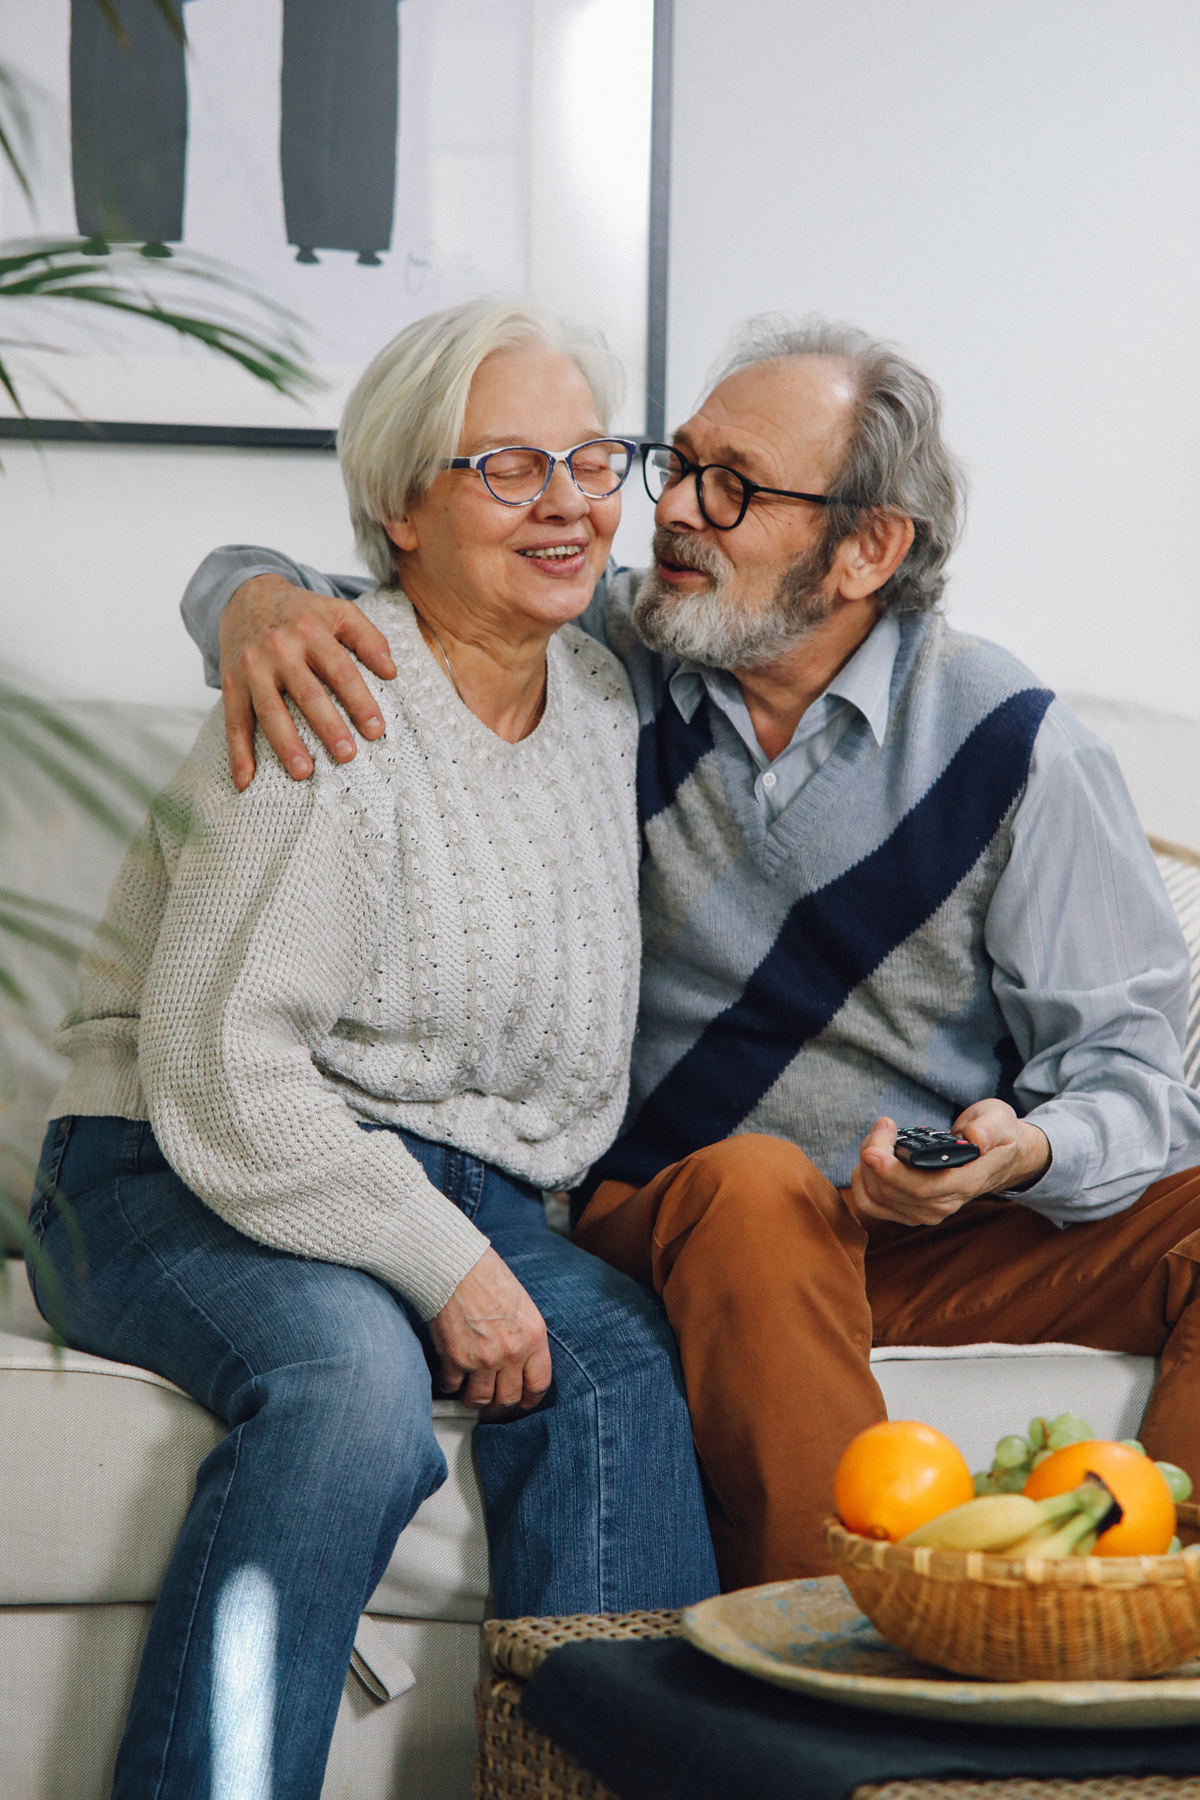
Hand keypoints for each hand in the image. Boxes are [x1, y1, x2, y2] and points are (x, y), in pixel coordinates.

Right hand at [219, 575, 396, 789]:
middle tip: (346, 755)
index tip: (376, 729)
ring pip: (269, 710)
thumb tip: (391, 672)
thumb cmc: (301, 612)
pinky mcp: (231, 683)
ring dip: (285, 743)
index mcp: (311, 632)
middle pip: (306, 693)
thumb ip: (369, 638)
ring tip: (303, 772)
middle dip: (327, 726)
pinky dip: (238, 753)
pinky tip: (246, 780)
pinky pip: (234, 721)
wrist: (246, 596)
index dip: (359, 701)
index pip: (340, 670)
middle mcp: (279, 649)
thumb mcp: (338, 612)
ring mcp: (252, 668)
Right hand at [427, 1248, 551, 1419]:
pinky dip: (449, 1385)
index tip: (521, 1404)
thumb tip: (519, 1363)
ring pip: (480, 1400)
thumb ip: (525, 1337)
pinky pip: (452, 1386)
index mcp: (533, 1337)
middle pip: (509, 1399)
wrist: (455, 1265)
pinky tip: (450, 1377)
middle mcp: (512, 1353)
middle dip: (501, 1409)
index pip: (539, 1385)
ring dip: (474, 1401)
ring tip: (469, 1395)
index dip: (530, 1401)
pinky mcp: (455, 1359)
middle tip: (493, 1409)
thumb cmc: (487, 1276)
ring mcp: (483, 1359)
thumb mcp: (522, 1305)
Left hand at [849, 1102, 1051, 1227]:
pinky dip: (862, 1181)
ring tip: (880, 1136)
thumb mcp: (1000, 1120)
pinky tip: (871, 1159)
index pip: (923, 1187)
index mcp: (967, 1182)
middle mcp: (944, 1204)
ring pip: (877, 1199)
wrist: (998, 1157)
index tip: (872, 1149)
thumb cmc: (996, 1135)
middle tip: (882, 1126)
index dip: (892, 1172)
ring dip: (866, 1166)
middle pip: (892, 1192)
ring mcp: (926, 1211)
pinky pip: (872, 1205)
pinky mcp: (910, 1211)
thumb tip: (976, 1138)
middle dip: (874, 1157)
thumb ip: (989, 1128)